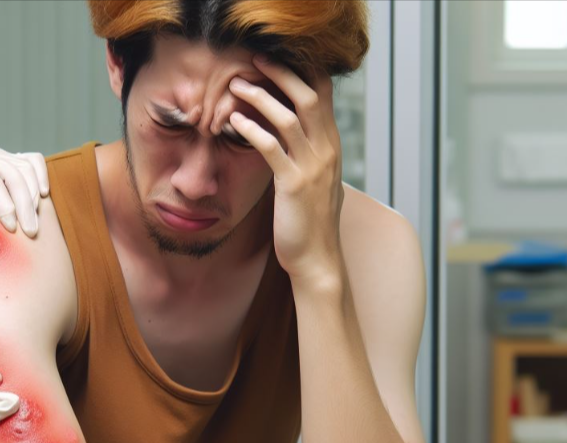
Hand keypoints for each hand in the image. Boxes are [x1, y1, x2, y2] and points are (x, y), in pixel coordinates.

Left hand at [0, 144, 49, 242]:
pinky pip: (36, 160)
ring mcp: (6, 153)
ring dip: (35, 196)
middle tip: (30, 232)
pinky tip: (45, 194)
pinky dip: (43, 176)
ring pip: (27, 170)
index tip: (11, 229)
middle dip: (25, 206)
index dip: (3, 204)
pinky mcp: (17, 155)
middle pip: (14, 176)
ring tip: (35, 221)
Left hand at [228, 57, 343, 281]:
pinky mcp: (293, 185)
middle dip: (281, 72)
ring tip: (235, 85)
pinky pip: (272, 148)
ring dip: (260, 96)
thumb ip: (311, 157)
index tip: (277, 59)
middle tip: (255, 58)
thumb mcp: (318, 183)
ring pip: (289, 117)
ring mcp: (312, 168)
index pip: (324, 95)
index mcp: (332, 148)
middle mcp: (327, 152)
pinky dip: (252, 130)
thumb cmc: (312, 224)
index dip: (302, 71)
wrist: (318, 260)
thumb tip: (296, 140)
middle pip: (309, 95)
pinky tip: (234, 122)